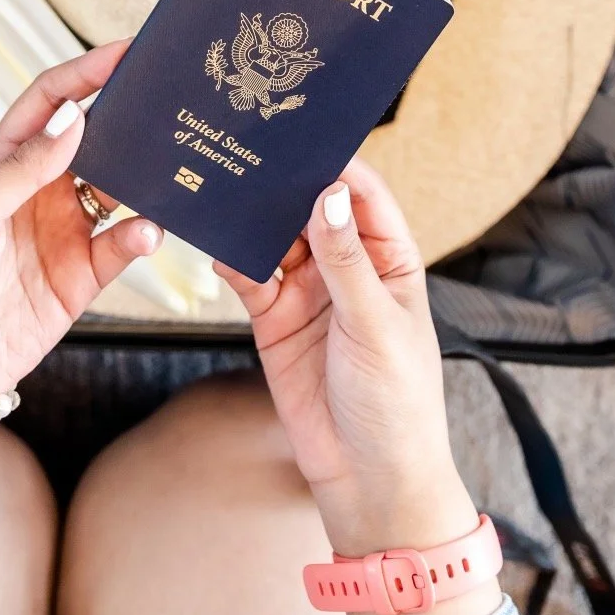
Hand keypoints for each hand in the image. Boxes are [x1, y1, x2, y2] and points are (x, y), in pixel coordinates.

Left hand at [0, 41, 160, 487]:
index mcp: (0, 167)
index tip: (124, 53)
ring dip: (145, 180)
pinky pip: (123, 246)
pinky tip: (148, 232)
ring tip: (171, 169)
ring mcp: (64, 234)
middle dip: (129, 121)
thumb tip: (72, 121)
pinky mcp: (82, 277)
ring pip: (120, 191)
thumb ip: (18, 172)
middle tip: (167, 105)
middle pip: (94, 141)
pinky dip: (142, 236)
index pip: (48, 105)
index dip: (84, 75)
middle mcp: (38, 194)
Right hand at [217, 158, 499, 614]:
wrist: (365, 475)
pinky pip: (251, 278)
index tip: (304, 138)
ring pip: (276, 240)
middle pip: (311, 211)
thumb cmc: (397, 401)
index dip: (337, 167)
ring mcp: (308, 293)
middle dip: (286, 187)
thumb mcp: (376, 325)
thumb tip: (328, 196)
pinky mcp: (275, 319)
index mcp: (389, 260)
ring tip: (228, 190)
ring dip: (255, 219)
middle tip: (253, 155)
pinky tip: (217, 245)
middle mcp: (346, 269)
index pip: (362, 198)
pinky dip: (234, 261)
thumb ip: (347, 261)